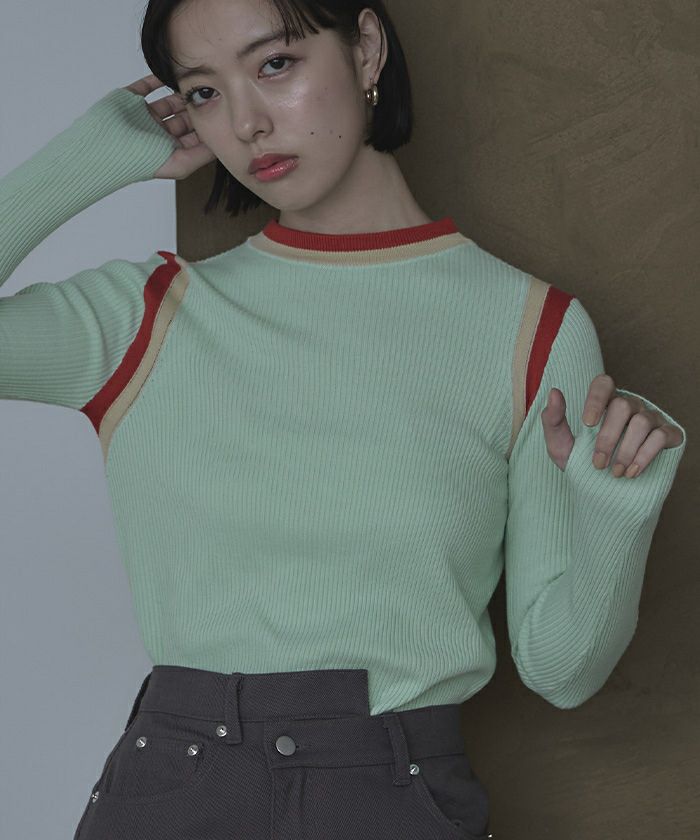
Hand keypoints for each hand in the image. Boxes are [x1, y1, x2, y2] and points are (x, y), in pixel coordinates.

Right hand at [122, 74, 216, 179]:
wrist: (103, 146)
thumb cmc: (139, 161)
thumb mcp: (179, 164)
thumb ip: (201, 155)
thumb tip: (221, 144)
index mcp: (170, 150)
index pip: (194, 136)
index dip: (207, 125)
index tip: (223, 112)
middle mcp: (159, 134)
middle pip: (184, 117)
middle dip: (197, 107)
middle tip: (213, 93)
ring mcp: (144, 116)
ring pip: (169, 101)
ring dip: (181, 92)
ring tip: (196, 82)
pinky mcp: (130, 100)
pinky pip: (147, 85)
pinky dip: (159, 78)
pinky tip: (172, 73)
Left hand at [541, 374, 683, 475]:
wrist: (601, 492)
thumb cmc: (580, 462)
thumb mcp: (559, 445)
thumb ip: (553, 419)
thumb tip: (554, 392)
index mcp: (604, 402)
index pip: (603, 384)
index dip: (596, 399)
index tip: (587, 424)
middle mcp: (630, 406)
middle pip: (623, 406)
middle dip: (608, 437)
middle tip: (598, 463)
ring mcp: (651, 419)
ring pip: (642, 422)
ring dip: (625, 450)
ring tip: (614, 473)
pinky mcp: (669, 435)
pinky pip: (662, 436)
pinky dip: (645, 456)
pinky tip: (631, 472)